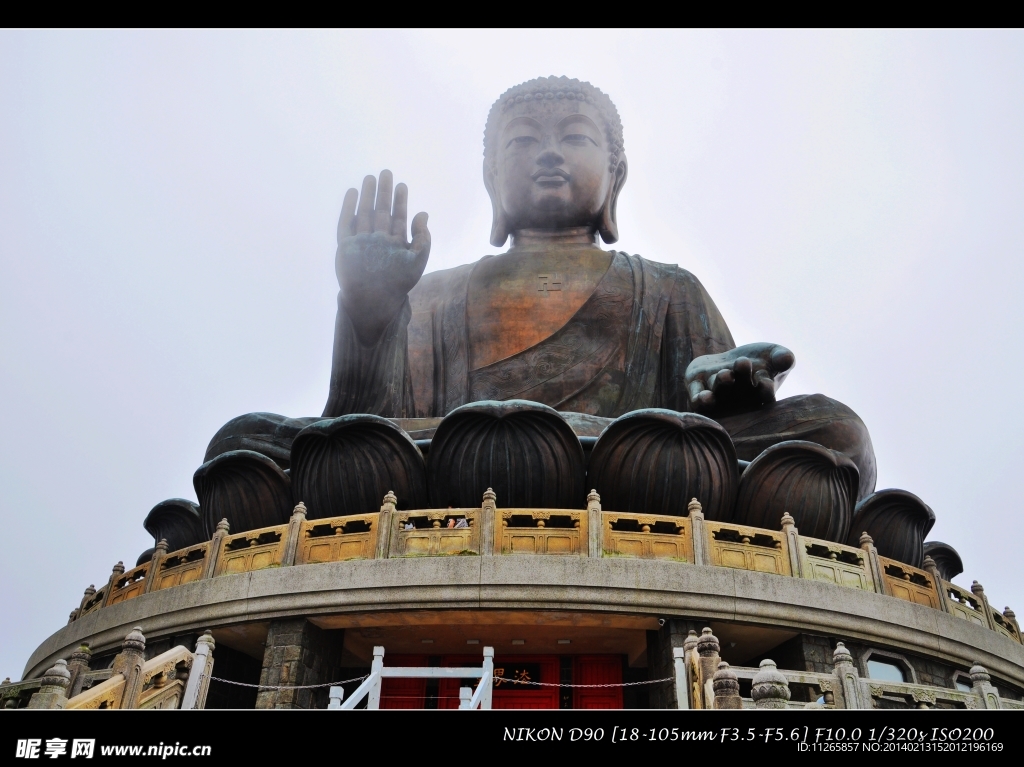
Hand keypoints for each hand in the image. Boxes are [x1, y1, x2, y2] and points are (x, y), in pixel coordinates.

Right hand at [336, 170, 430, 344]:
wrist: (373, 301)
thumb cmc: (397, 284)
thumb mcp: (417, 261)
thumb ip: (422, 238)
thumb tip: (423, 213)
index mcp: (395, 244)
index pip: (398, 218)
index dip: (401, 201)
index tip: (402, 185)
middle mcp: (378, 240)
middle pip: (381, 211)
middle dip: (384, 193)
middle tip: (386, 173)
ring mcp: (361, 242)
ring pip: (364, 213)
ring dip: (367, 196)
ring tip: (369, 178)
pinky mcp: (346, 246)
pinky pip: (346, 223)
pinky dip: (348, 208)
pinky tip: (352, 193)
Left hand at [685, 343, 794, 414]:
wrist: (729, 362)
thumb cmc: (758, 360)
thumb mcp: (773, 355)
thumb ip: (782, 358)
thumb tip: (787, 358)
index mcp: (760, 395)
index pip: (764, 396)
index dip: (765, 391)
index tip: (765, 382)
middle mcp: (739, 401)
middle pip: (740, 391)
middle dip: (741, 377)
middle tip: (742, 362)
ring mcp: (719, 398)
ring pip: (719, 394)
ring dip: (721, 385)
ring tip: (725, 374)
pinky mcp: (698, 392)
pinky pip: (698, 401)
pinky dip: (700, 400)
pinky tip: (704, 397)